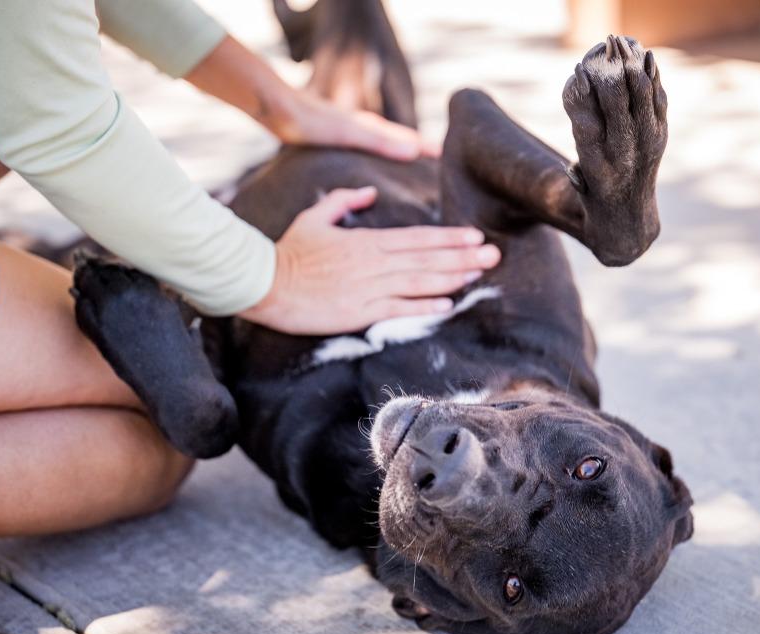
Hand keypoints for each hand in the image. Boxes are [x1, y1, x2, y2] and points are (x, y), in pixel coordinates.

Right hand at [240, 187, 500, 334]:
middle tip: (494, 255)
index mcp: (366, 241)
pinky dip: (423, 307)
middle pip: (426, 259)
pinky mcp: (359, 312)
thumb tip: (370, 193)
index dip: (449, 238)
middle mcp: (373, 263)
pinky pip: (398, 310)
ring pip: (419, 282)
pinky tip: (447, 305)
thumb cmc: (289, 252)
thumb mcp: (315, 217)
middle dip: (463, 256)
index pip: (417, 238)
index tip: (475, 236)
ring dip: (452, 278)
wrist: (265, 284)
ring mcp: (368, 288)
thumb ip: (345, 201)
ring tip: (479, 275)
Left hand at [277, 90, 440, 160]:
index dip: (429, 150)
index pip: (410, 140)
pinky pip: (368, 153)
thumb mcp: (351, 133)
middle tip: (439, 169)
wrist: (282, 112)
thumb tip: (414, 150)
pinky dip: (379, 160)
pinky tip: (372, 173)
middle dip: (420, 154)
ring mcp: (353, 135)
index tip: (451, 159)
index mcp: (374, 128)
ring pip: (385, 147)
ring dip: (399, 157)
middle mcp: (367, 129)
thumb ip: (381, 142)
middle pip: (401, 142)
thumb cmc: (314, 122)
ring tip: (412, 173)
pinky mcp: (339, 141)